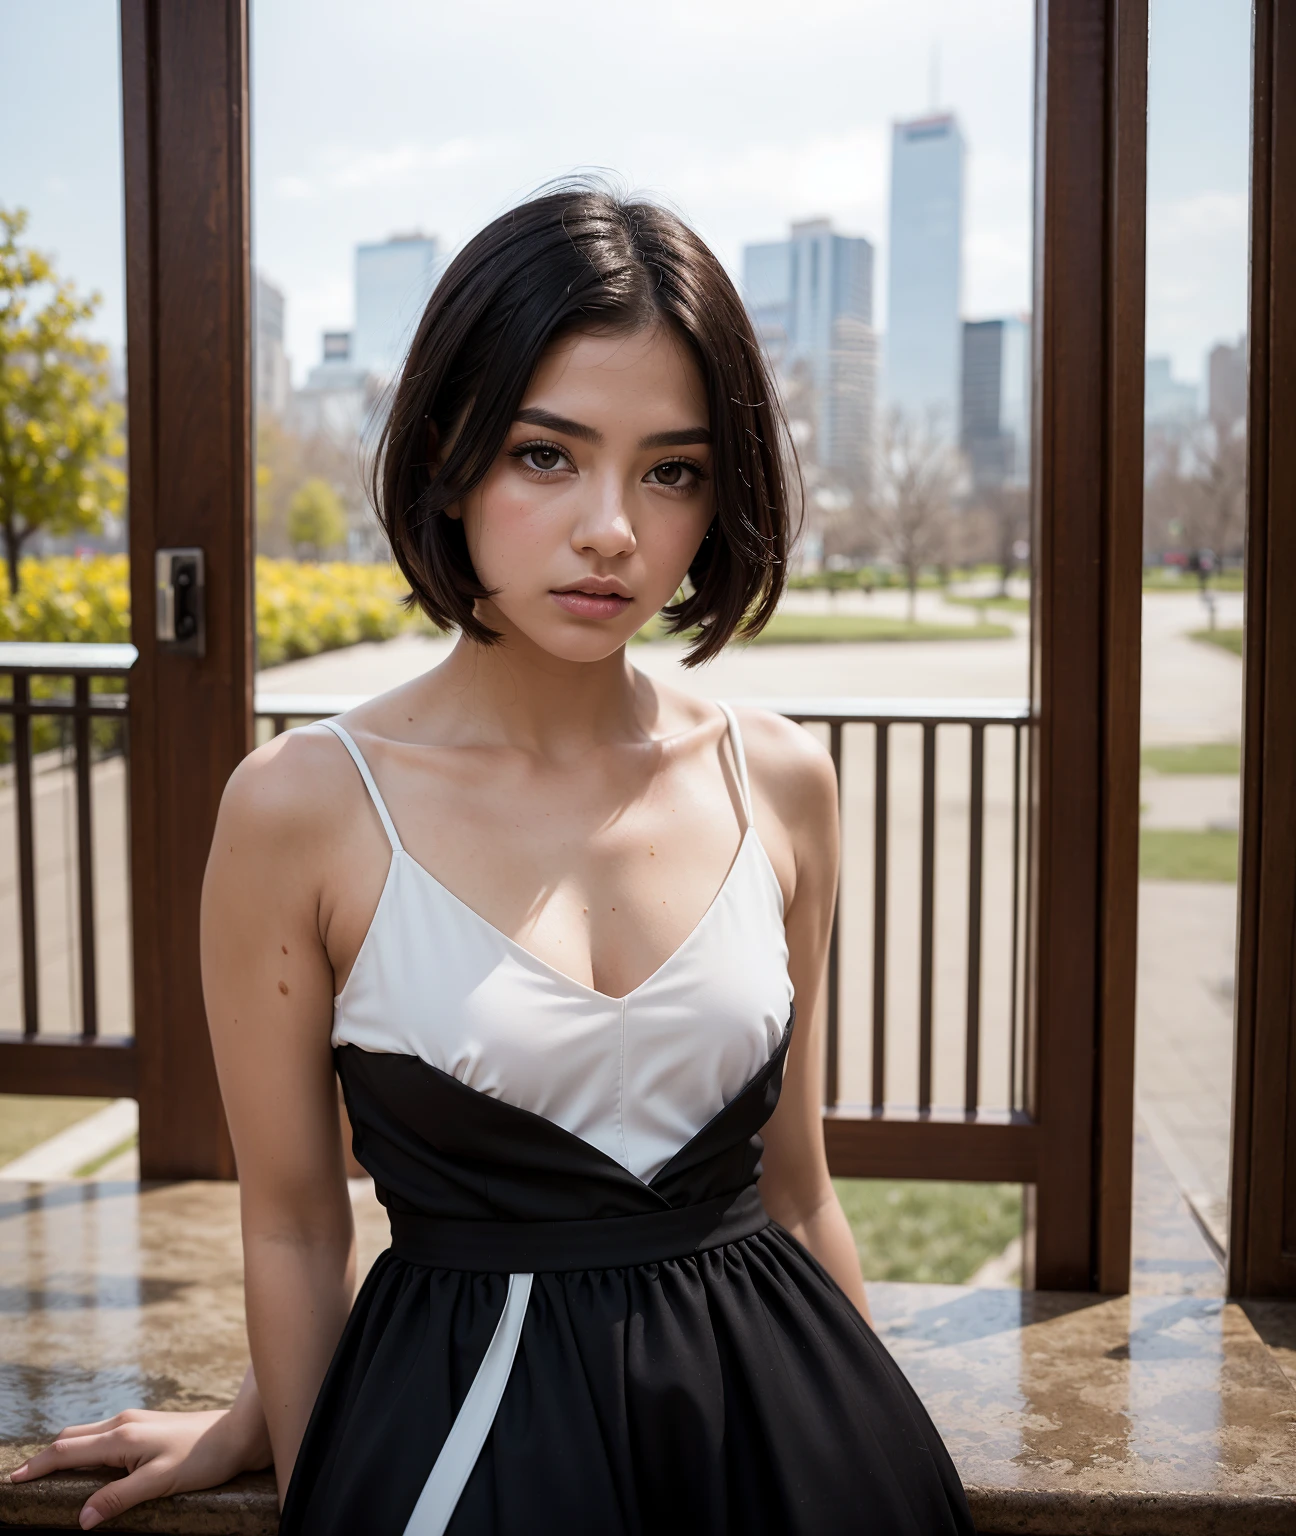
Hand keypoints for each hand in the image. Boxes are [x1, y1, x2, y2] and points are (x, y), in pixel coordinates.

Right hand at [7, 1404, 269, 1530]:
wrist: (237, 1433)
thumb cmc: (202, 1458)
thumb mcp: (160, 1482)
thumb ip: (119, 1498)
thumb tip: (82, 1518)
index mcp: (121, 1437)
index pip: (67, 1451)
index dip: (38, 1466)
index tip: (13, 1480)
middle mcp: (123, 1424)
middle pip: (71, 1438)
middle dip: (45, 1458)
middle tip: (24, 1481)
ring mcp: (134, 1422)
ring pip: (87, 1435)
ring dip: (64, 1452)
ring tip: (47, 1475)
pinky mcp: (145, 1427)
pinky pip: (103, 1436)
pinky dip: (84, 1449)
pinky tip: (86, 1465)